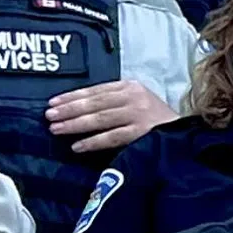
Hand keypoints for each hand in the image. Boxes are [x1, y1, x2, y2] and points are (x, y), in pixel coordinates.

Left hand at [51, 82, 173, 158]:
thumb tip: (77, 109)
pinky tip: (77, 146)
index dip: (72, 96)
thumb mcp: (135, 102)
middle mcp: (134, 97)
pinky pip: (112, 137)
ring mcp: (139, 114)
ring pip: (100, 118)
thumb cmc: (154, 120)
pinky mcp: (142, 132)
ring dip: (76, 124)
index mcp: (130, 86)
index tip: (53, 102)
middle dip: (69, 110)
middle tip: (49, 116)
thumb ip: (112, 102)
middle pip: (95, 103)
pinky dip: (93, 142)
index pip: (95, 90)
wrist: (182, 134)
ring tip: (56, 129)